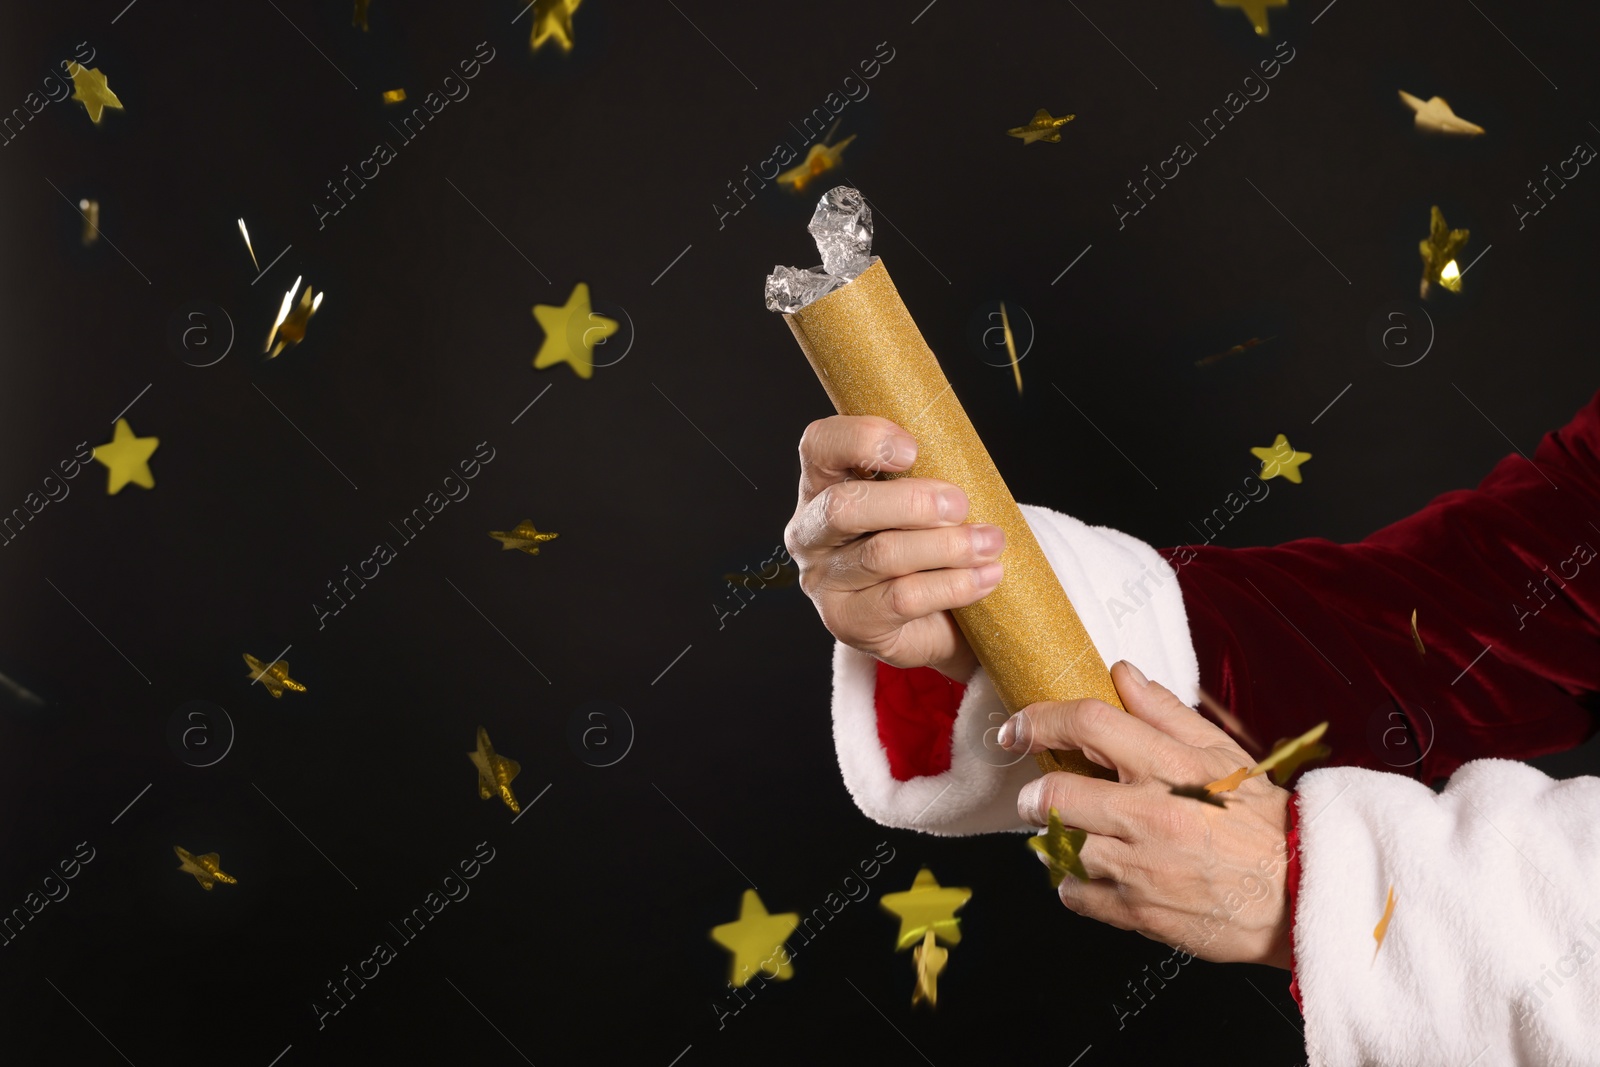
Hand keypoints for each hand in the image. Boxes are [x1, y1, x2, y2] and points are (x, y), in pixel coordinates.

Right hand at [783, 415, 1002, 681]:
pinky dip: (952, 585)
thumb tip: (963, 458)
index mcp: (822, 484)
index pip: (819, 446)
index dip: (860, 440)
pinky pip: (902, 599)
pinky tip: (985, 577)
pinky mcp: (848, 621)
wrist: (935, 621)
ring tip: (989, 542)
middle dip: (911, 502)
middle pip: (844, 507)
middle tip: (960, 505)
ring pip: (881, 554)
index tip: (912, 449)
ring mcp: (823, 581)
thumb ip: (924, 474)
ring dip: (946, 546)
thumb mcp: (920, 500)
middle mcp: (810, 532)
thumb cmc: (926, 542)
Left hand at [1001, 661, 1291, 967]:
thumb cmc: (1262, 820)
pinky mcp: (1138, 912)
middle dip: (1035, 795)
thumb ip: (1165, 713)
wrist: (1301, 892)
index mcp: (1170, 767)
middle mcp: (1149, 814)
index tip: (1018, 727)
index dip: (1041, 720)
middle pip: (1056, 793)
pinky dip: (1073, 884)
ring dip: (1054, 840)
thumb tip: (1122, 674)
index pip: (1087, 724)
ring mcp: (1140, 867)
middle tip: (1038, 796)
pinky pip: (1075, 894)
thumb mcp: (1222, 753)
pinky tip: (1092, 874)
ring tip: (1073, 836)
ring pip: (1060, 847)